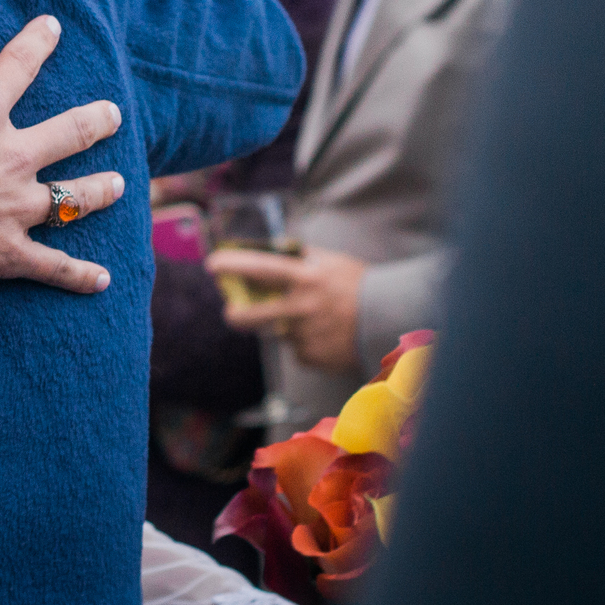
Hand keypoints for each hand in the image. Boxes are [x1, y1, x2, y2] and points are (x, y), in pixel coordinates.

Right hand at [0, 0, 126, 307]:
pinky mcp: (7, 253)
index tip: (54, 27)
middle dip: (96, 121)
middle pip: (69, 135)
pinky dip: (79, 275)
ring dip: (99, 190)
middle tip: (114, 114)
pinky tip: (102, 280)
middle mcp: (12, 158)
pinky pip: (52, 266)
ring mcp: (15, 208)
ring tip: (119, 183)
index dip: (37, 42)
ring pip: (73, 198)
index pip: (18, 66)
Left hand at [210, 244, 367, 375]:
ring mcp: (305, 335)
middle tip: (233, 313)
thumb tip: (272, 247)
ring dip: (287, 326)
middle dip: (236, 315)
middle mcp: (302, 307)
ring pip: (279, 332)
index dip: (234, 265)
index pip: (261, 268)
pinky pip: (298, 350)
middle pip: (251, 316)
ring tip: (314, 319)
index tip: (213, 264)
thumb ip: (301, 256)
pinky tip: (326, 335)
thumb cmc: (359, 285)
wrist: (391, 319)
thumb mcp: (331, 262)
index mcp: (306, 278)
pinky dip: (306, 343)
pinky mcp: (312, 357)